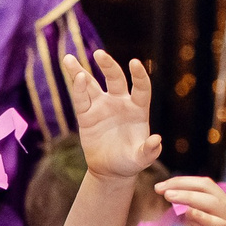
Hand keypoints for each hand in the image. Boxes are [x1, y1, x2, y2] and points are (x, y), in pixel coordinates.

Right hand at [62, 50, 162, 179]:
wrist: (110, 171)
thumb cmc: (130, 162)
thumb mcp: (141, 159)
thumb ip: (149, 150)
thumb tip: (156, 140)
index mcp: (138, 109)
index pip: (141, 88)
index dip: (139, 75)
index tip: (135, 63)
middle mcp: (120, 103)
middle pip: (114, 78)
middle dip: (107, 65)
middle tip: (99, 54)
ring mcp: (102, 107)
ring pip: (91, 84)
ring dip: (80, 71)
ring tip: (68, 58)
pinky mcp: (86, 116)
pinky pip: (81, 100)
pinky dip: (77, 89)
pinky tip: (73, 78)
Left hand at [156, 176, 225, 225]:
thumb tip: (189, 214)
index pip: (205, 188)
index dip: (183, 184)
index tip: (162, 187)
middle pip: (207, 187)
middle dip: (181, 183)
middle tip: (159, 187)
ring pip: (212, 202)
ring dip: (188, 196)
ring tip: (168, 195)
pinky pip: (220, 225)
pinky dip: (204, 217)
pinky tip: (188, 214)